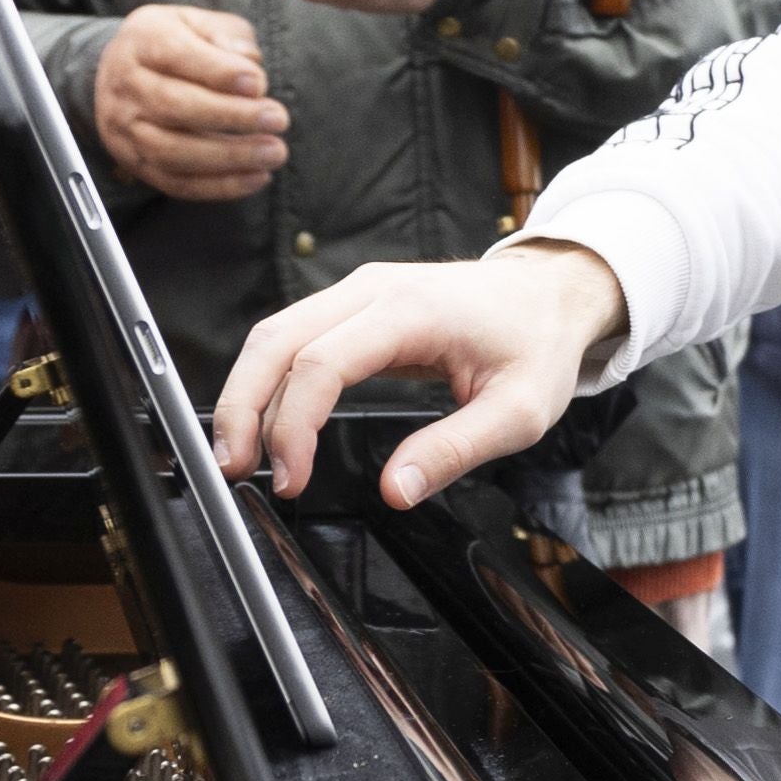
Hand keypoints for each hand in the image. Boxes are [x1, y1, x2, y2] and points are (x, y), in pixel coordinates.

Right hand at [93, 5, 288, 201]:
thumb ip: (226, 35)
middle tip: (277, 119)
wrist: (122, 72)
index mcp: (143, 41)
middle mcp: (127, 85)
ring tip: (273, 153)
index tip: (258, 84)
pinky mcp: (135, 162)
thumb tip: (249, 64)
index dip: (219, 72)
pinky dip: (218, 186)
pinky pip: (175, 182)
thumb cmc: (175, 44)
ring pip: (172, 151)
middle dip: (231, 116)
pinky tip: (256, 178)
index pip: (177, 55)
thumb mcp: (199, 22)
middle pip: (174, 105)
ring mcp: (125, 128)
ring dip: (228, 157)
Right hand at [214, 240, 628, 502]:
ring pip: (274, 335)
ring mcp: (357, 292)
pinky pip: (294, 338)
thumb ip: (455, 450)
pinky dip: (269, 381)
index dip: (293, 425)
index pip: (321, 363)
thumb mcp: (518, 411)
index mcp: (409, 310)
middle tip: (232, 469)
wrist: (548, 293)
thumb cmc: (536, 344)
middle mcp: (371, 290)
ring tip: (240, 456)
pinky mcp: (353, 306)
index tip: (291, 479)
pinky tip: (267, 425)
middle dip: (242, 407)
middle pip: (276, 340)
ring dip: (247, 394)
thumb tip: (395, 490)